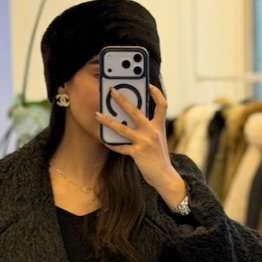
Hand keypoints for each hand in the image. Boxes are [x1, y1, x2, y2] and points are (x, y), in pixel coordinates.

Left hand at [95, 84, 185, 207]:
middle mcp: (152, 131)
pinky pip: (120, 147)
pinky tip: (104, 141)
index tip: (148, 85)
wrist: (164, 175)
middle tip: (112, 91)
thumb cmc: (159, 158)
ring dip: (108, 121)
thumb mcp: (158, 140)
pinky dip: (112, 144)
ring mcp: (144, 142)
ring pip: (122, 128)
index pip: (162, 105)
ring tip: (97, 115)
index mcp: (159, 126)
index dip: (156, 93)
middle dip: (122, 100)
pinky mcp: (137, 153)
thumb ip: (149, 129)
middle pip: (135, 111)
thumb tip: (132, 120)